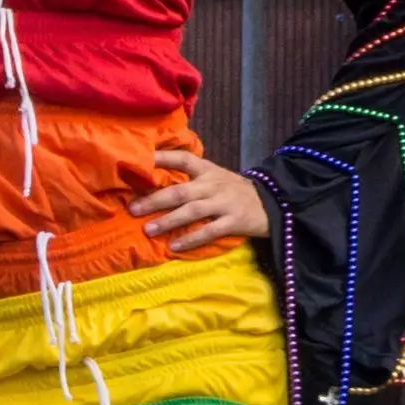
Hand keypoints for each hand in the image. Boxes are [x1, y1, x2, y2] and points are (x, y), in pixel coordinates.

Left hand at [130, 150, 268, 251]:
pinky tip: (174, 246)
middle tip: (133, 209)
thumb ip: (189, 177)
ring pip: (191, 211)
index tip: (140, 160)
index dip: (162, 158)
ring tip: (148, 230)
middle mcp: (213, 184)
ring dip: (168, 221)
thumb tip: (152, 182)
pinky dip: (191, 239)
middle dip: (154, 200)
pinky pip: (209, 231)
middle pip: (180, 191)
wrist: (272, 203)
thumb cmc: (232, 190)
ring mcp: (224, 203)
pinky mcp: (234, 221)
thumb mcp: (214, 176)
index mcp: (207, 170)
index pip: (182, 158)